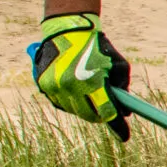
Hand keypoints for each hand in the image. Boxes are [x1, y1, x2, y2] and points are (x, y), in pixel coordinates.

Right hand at [29, 12, 130, 140]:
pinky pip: (60, 102)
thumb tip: (125, 113)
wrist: (67, 29)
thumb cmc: (97, 46)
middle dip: (101, 116)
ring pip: (73, 110)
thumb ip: (123, 87)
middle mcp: (69, 87)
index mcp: (90, 81)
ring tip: (90, 93)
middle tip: (108, 111)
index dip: (117, 126)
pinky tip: (75, 90)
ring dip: (84, 107)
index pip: (107, 112)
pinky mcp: (42, 84)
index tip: (124, 137)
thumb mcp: (118, 64)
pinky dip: (70, 101)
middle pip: (89, 116)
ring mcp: (53, 87)